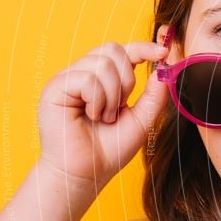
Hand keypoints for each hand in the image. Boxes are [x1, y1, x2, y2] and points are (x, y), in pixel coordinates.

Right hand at [37, 41, 170, 190]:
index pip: (124, 51)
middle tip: (119, 108)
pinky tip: (92, 116)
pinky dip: (97, 100)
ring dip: (112, 96)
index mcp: (103, 79)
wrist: (86, 174)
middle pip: (114, 50)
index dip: (143, 47)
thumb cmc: (110, 150)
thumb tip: (165, 68)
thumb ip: (155, 95)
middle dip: (127, 80)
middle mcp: (84, 74)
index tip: (163, 53)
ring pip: (103, 63)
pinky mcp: (55, 87)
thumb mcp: (142, 119)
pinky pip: (87, 78)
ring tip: (104, 117)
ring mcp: (68, 79)